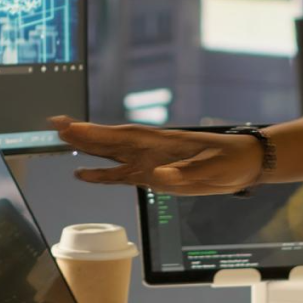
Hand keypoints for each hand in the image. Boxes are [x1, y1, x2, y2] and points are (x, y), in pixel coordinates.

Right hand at [47, 116, 262, 194]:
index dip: (98, 132)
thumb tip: (158, 177)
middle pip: (112, 141)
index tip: (73, 126)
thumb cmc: (232, 160)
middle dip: (85, 134)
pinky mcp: (156, 178)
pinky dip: (102, 176)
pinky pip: (123, 176)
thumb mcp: (215, 168)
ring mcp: (152, 163)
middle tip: (56, 125)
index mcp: (165, 143)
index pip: (125, 136)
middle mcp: (153, 150)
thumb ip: (187, 173)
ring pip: (113, 156)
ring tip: (62, 142)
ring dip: (88, 150)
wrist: (246, 164)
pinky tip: (84, 175)